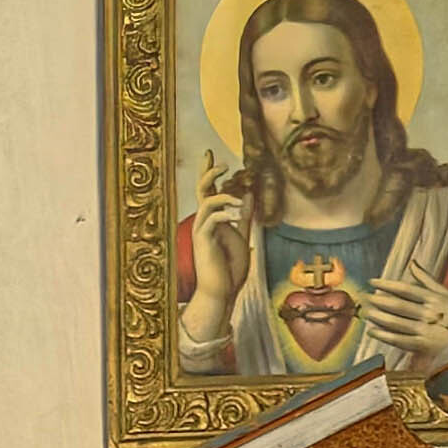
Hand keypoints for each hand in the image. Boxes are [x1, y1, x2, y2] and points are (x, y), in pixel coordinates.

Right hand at [175, 176, 256, 363]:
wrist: (221, 293)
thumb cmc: (230, 269)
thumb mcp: (241, 236)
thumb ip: (244, 217)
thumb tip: (247, 195)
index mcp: (212, 220)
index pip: (207, 191)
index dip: (208, 172)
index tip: (209, 153)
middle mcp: (204, 223)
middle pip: (201, 190)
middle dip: (208, 173)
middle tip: (223, 163)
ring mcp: (202, 232)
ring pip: (206, 202)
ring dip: (223, 196)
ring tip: (239, 200)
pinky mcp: (204, 241)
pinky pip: (211, 219)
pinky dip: (224, 213)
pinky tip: (237, 214)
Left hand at [353, 264, 447, 365]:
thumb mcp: (446, 293)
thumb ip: (426, 279)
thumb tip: (412, 263)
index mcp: (433, 297)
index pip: (405, 289)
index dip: (387, 284)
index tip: (372, 282)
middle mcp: (428, 312)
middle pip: (398, 305)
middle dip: (379, 300)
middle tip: (365, 297)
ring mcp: (425, 329)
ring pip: (396, 322)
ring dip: (379, 317)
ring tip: (367, 312)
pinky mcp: (423, 345)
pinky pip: (399, 340)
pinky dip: (384, 335)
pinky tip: (372, 331)